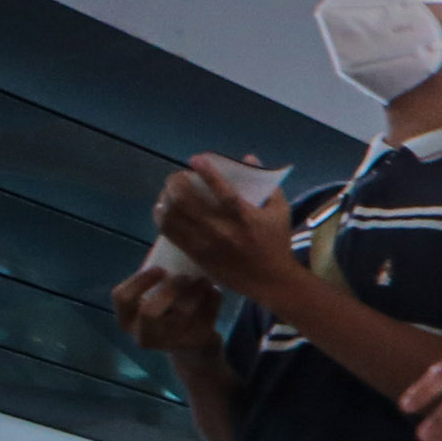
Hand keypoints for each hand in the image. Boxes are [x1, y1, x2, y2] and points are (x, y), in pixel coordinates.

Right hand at [109, 264, 225, 355]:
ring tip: (204, 278)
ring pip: (184, 312)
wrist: (194, 348)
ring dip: (196, 289)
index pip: (122, 298)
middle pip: (150, 311)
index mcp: (128, 319)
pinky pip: (207, 315)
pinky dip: (213, 298)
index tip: (159, 269)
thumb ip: (157, 281)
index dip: (140, 281)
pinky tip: (215, 290)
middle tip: (184, 276)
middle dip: (169, 289)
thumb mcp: (155, 299)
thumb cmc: (168, 312)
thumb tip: (173, 241)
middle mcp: (144, 334)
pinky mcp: (197, 341)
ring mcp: (171, 342)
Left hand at [156, 155, 305, 300]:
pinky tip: (163, 210)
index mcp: (246, 217)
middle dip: (176, 183)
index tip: (195, 159)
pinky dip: (161, 217)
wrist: (271, 282)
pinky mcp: (196, 254)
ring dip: (166, 198)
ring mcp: (206, 243)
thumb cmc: (277, 244)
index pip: (223, 191)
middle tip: (178, 177)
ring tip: (169, 192)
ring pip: (173, 215)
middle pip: (187, 201)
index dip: (207, 173)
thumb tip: (249, 159)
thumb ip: (268, 185)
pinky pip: (170, 232)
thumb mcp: (280, 212)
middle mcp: (223, 229)